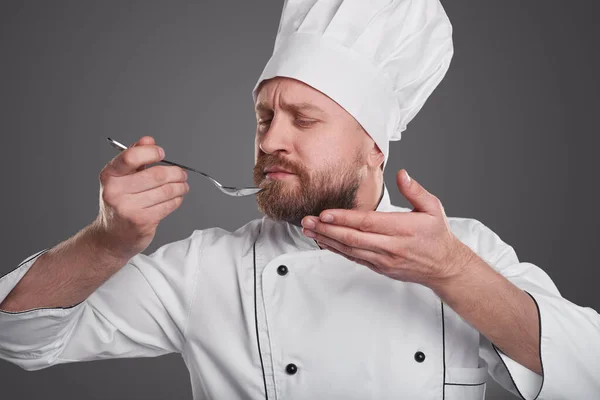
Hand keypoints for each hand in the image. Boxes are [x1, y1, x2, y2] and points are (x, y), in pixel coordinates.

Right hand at [93, 136, 188, 259]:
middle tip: (182, 173)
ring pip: (166, 191)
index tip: (161, 153)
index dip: (151, 152)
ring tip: (183, 186)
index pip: (131, 157)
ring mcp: (128, 208)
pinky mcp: (142, 222)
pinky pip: (168, 206)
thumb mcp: (120, 178)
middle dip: (176, 173)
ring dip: (180, 187)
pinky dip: (177, 200)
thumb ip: (134, 157)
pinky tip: (176, 198)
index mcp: (109, 176)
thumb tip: (148, 140)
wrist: (111, 237)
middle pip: (157, 175)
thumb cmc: (119, 203)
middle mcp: (115, 192)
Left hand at [300, 169, 476, 286]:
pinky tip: (324, 243)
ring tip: (309, 231)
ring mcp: (383, 259)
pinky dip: (337, 250)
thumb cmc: (438, 237)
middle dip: (327, 229)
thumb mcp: (433, 208)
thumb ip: (415, 191)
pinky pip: (354, 258)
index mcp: (403, 229)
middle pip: (352, 238)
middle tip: (308, 221)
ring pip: (350, 250)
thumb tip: (402, 174)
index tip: (325, 213)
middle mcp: (391, 246)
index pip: (367, 223)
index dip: (343, 218)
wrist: (445, 267)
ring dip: (327, 240)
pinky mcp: (379, 267)